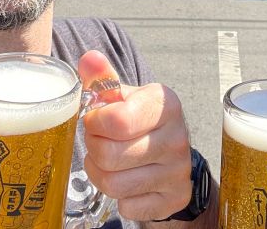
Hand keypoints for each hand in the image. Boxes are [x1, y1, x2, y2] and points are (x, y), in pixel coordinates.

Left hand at [78, 50, 194, 221]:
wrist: (171, 153)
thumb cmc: (140, 120)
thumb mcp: (124, 96)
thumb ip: (103, 78)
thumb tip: (88, 58)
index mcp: (166, 104)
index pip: (117, 120)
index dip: (94, 123)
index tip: (96, 120)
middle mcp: (177, 137)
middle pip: (109, 155)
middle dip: (93, 149)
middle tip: (98, 142)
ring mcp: (178, 170)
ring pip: (114, 184)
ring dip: (100, 174)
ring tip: (106, 161)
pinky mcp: (175, 198)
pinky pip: (128, 207)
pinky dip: (119, 198)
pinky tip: (125, 180)